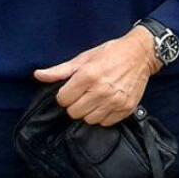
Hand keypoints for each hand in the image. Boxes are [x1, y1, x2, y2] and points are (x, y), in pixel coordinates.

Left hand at [33, 28, 158, 125]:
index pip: (63, 100)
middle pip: (74, 112)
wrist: (140, 54)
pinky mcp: (126, 108)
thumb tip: (38, 75)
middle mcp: (101, 90)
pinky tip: (106, 103)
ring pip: (88, 120)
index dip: (65, 94)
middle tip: (84, 93)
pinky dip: (103, 115)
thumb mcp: (83, 58)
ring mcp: (115, 101)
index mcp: (88, 75)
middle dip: (76, 103)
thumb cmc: (110, 54)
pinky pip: (105, 123)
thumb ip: (60, 70)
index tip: (72, 88)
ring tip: (95, 98)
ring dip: (89, 111)